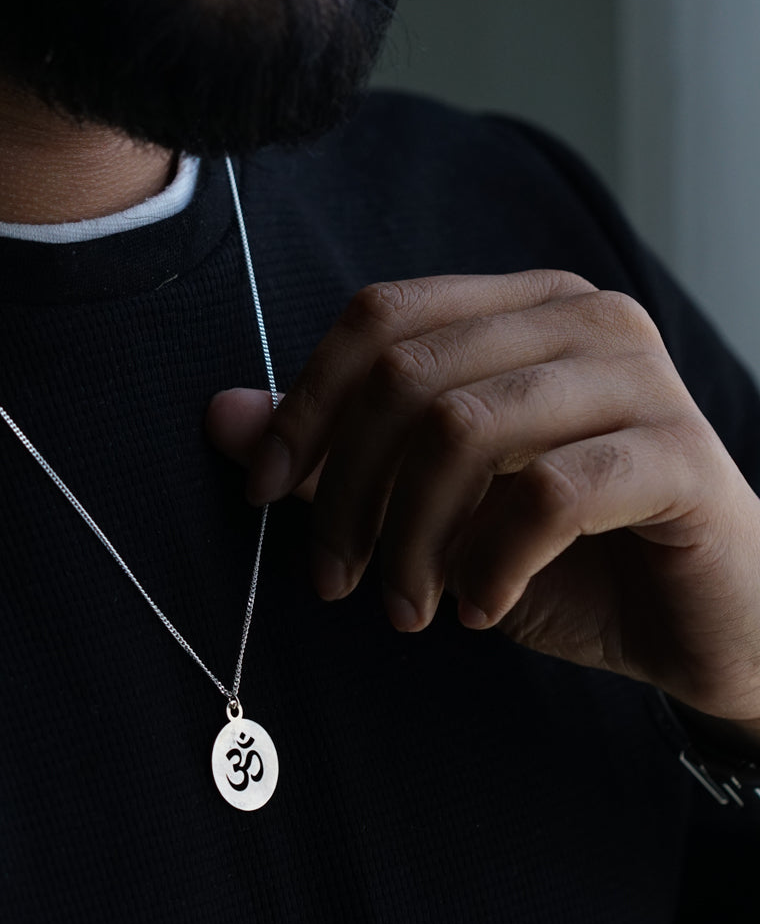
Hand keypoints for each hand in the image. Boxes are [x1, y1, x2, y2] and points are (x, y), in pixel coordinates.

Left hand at [206, 270, 759, 736]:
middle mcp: (581, 318)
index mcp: (518, 306)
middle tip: (334, 577)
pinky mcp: (679, 456)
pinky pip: (547, 496)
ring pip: (465, 429)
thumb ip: (333, 452)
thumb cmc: (561, 550)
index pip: (378, 318)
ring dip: (412, 537)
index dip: (304, 403)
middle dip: (348, 489)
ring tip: (406, 606)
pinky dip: (490, 564)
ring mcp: (638, 379)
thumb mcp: (426, 501)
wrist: (701, 617)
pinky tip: (481, 607)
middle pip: (408, 373)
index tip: (261, 491)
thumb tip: (222, 416)